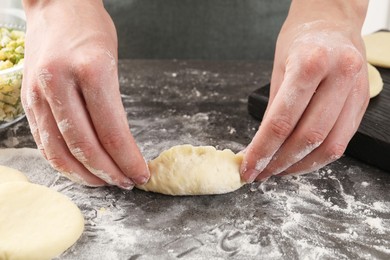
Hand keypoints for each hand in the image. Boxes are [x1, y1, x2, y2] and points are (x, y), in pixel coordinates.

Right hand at [21, 0, 148, 187]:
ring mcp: (38, 93)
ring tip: (106, 182)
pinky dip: (62, 163)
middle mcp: (60, 83)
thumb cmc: (91, 31)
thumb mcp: (113, 62)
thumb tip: (122, 149)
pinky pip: (44, 142)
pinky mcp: (28, 100)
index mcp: (91, 71)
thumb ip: (114, 107)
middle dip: (110, 172)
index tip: (141, 173)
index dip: (128, 160)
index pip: (112, 132)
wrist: (56, 6)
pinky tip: (79, 170)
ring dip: (85, 175)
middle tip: (127, 182)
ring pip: (60, 151)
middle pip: (85, 147)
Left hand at [241, 0, 369, 181]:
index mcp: (311, 63)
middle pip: (308, 137)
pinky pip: (341, 142)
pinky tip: (299, 161)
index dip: (262, 151)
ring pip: (329, 146)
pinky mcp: (363, 104)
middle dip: (279, 163)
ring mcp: (356, 91)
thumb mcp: (279, 70)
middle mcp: (339, 76)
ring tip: (277, 171)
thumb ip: (273, 112)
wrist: (332, 22)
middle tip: (261, 173)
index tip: (249, 168)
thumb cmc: (301, 41)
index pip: (282, 121)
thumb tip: (259, 149)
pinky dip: (318, 157)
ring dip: (299, 166)